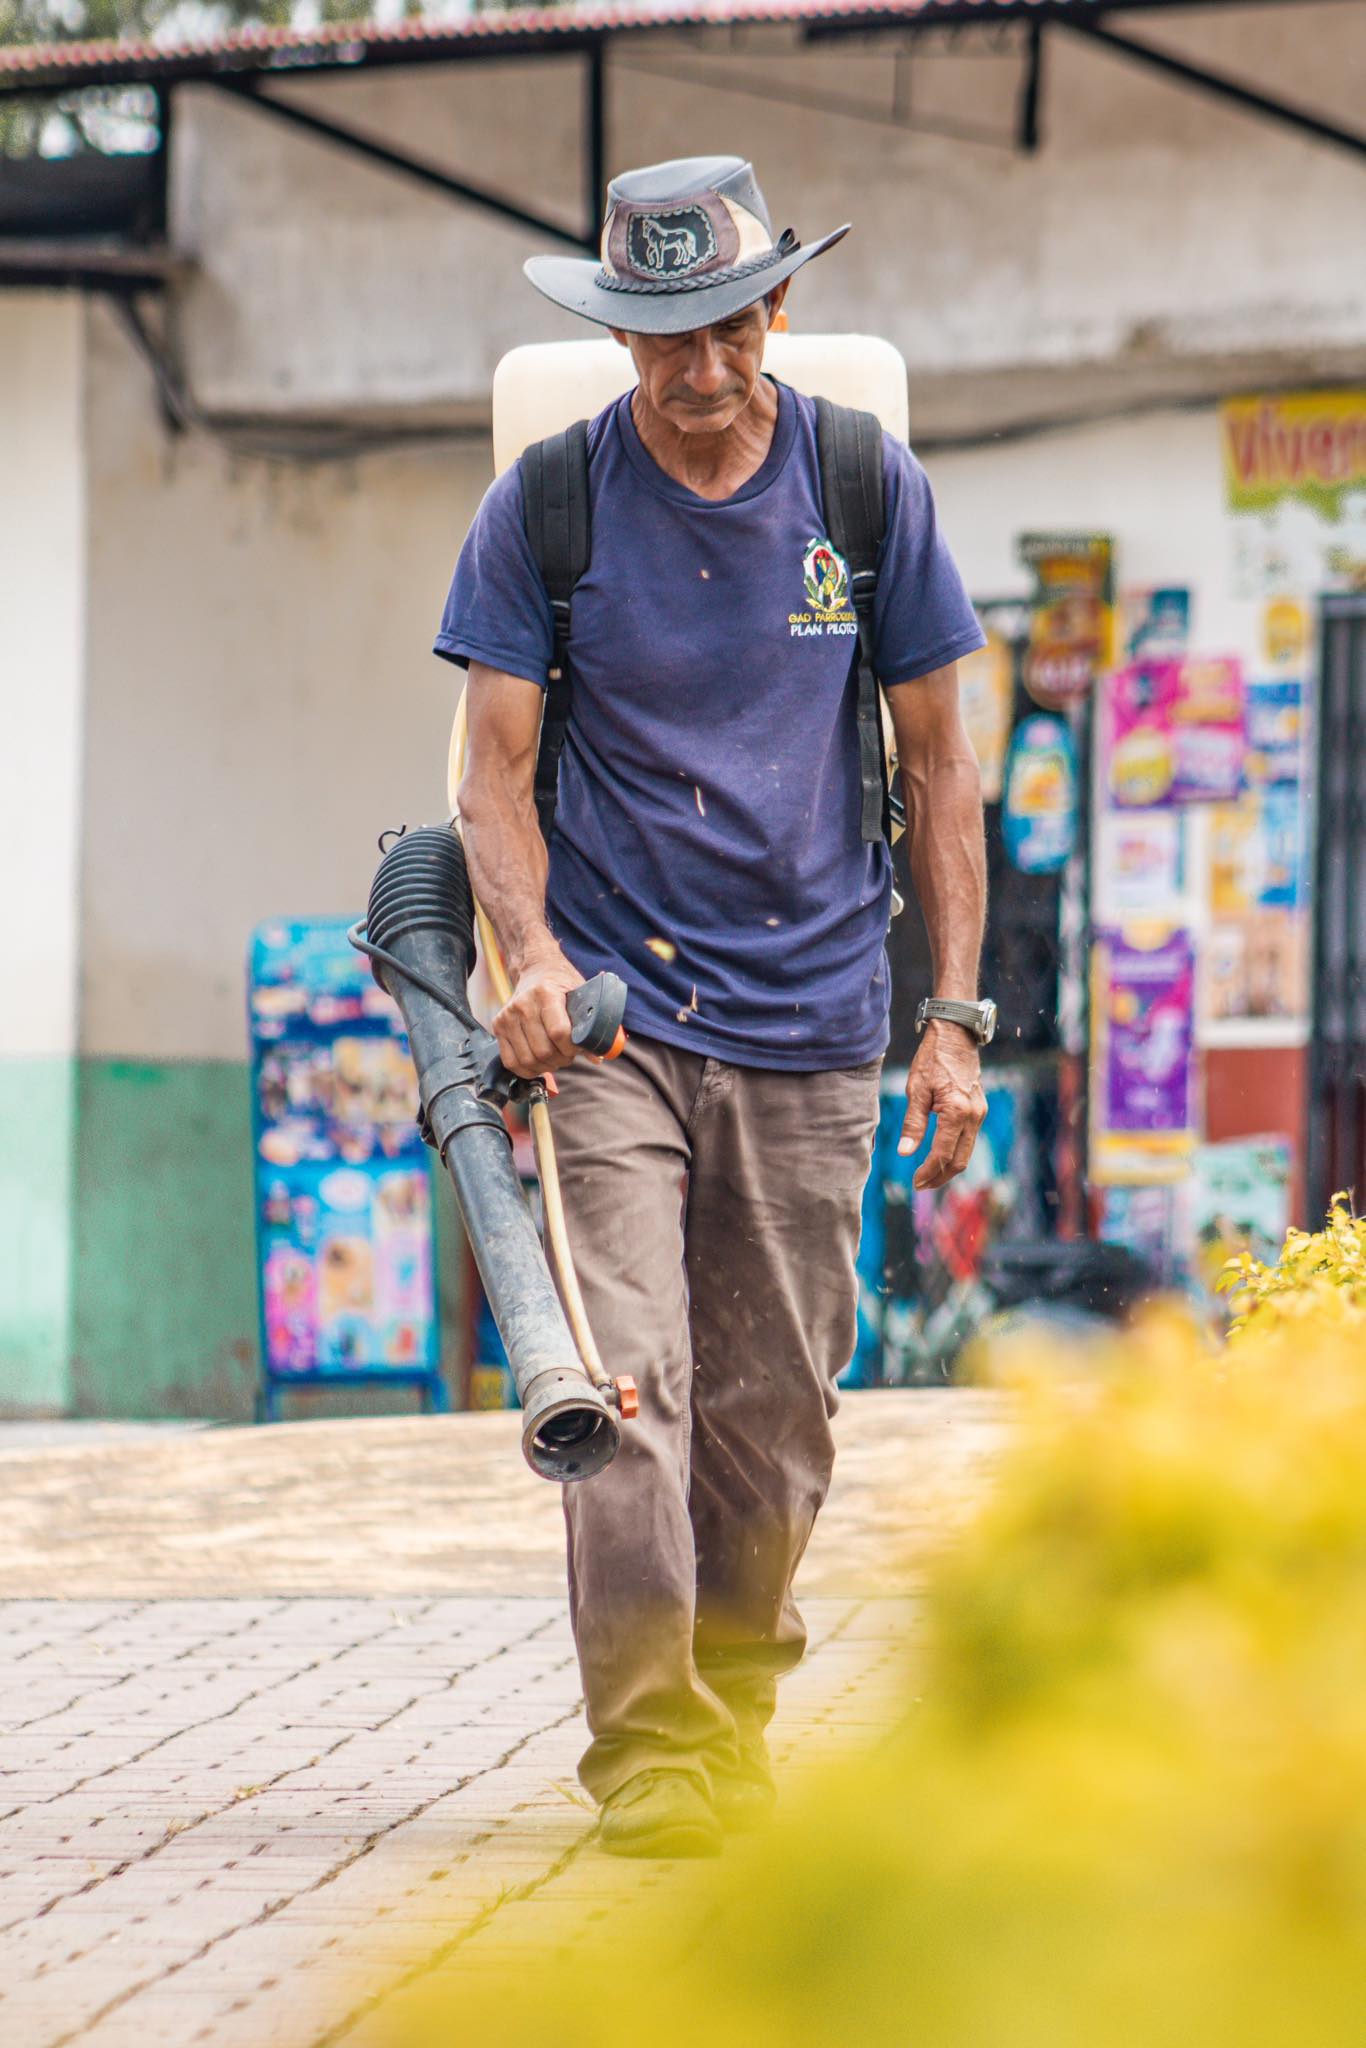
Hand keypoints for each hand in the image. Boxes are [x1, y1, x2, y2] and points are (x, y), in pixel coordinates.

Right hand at [494, 941, 583, 1078]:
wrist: (536, 970)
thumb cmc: (562, 985)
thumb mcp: (580, 996)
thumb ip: (590, 1025)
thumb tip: (598, 1056)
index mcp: (546, 993)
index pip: (559, 1033)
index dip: (572, 1048)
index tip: (578, 1048)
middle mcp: (523, 1004)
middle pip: (543, 1050)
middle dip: (561, 1060)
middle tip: (568, 1056)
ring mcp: (507, 1016)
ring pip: (528, 1059)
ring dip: (546, 1066)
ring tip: (555, 1058)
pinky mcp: (498, 1026)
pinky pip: (510, 1061)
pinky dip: (526, 1070)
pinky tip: (539, 1064)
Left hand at [899, 1021, 987, 1189]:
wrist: (956, 1036)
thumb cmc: (932, 1059)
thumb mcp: (916, 1090)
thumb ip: (913, 1124)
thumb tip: (905, 1153)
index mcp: (957, 1112)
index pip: (942, 1154)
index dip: (928, 1172)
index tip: (915, 1182)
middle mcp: (974, 1116)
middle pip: (960, 1161)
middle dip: (940, 1177)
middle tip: (921, 1185)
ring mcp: (980, 1113)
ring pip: (967, 1152)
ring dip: (948, 1168)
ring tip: (928, 1175)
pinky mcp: (979, 1109)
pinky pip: (969, 1139)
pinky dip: (955, 1153)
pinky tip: (940, 1156)